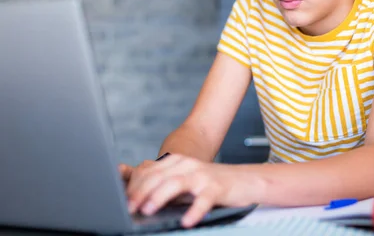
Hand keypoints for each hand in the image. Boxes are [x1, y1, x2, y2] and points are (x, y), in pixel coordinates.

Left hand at [125, 154, 259, 227]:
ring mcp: (203, 176)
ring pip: (177, 183)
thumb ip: (162, 182)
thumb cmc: (211, 183)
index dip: (133, 186)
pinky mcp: (217, 188)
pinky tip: (187, 220)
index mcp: (177, 162)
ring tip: (149, 209)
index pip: (149, 171)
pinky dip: (194, 210)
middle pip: (159, 176)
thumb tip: (133, 192)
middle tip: (129, 208)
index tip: (121, 201)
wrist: (245, 180)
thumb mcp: (184, 179)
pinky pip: (204, 200)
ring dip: (160, 196)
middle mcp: (188, 165)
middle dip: (141, 192)